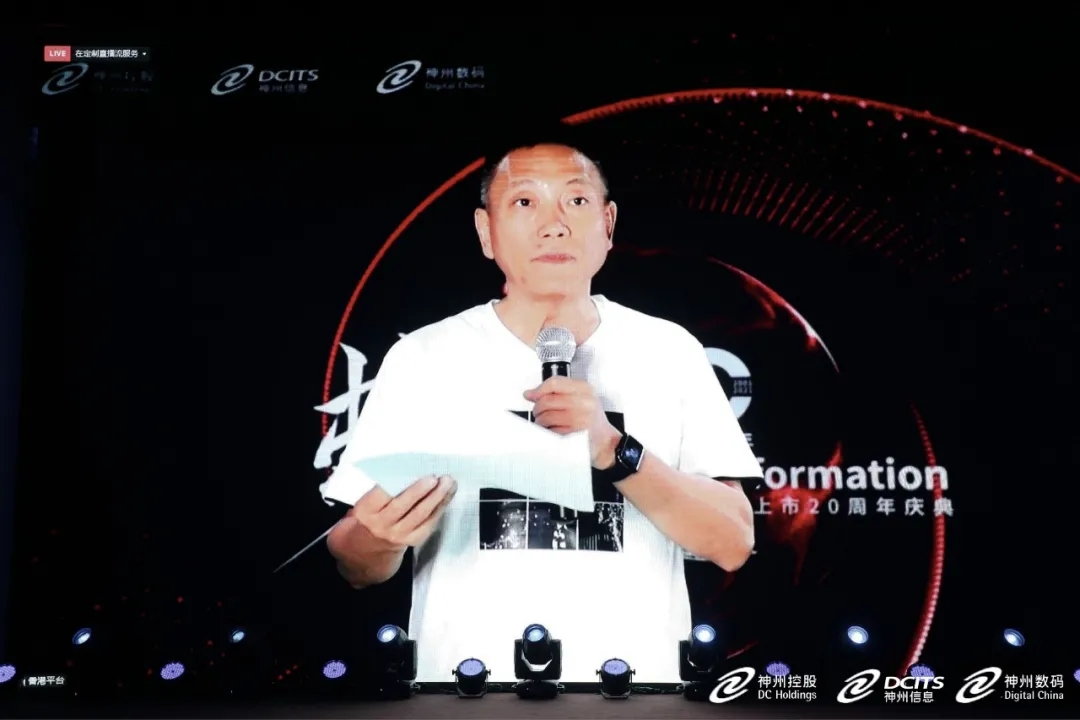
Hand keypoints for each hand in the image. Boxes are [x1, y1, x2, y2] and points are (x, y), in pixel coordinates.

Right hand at [328, 475, 456, 560]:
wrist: (361, 564)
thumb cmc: (355, 532)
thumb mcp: (348, 516)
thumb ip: (366, 500)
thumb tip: (386, 477)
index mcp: (364, 513)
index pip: (379, 495)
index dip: (394, 483)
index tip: (407, 469)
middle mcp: (382, 525)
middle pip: (403, 505)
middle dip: (420, 490)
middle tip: (435, 477)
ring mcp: (398, 535)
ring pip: (420, 515)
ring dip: (437, 498)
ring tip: (449, 483)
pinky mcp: (412, 541)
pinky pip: (428, 524)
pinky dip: (439, 510)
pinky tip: (447, 497)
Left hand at [525, 376, 621, 468]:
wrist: (606, 441)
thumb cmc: (591, 420)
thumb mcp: (580, 398)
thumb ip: (557, 392)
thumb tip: (530, 394)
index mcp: (585, 389)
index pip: (555, 383)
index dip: (539, 389)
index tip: (531, 395)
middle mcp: (585, 403)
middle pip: (547, 401)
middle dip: (538, 408)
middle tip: (539, 413)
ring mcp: (581, 419)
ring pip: (547, 417)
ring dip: (540, 422)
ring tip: (545, 423)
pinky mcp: (576, 435)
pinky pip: (552, 431)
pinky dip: (548, 432)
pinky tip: (552, 431)